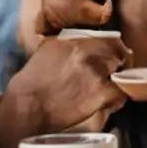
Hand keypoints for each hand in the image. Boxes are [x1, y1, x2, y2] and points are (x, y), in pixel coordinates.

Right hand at [9, 36, 130, 132]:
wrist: (25, 109)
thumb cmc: (29, 86)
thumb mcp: (44, 53)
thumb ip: (64, 46)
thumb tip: (77, 47)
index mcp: (72, 42)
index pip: (107, 39)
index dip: (112, 49)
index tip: (112, 56)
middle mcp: (85, 52)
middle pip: (118, 52)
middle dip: (119, 62)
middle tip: (117, 72)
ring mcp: (94, 72)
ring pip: (122, 71)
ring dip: (118, 79)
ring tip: (112, 88)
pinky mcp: (99, 93)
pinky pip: (120, 92)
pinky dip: (118, 98)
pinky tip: (111, 103)